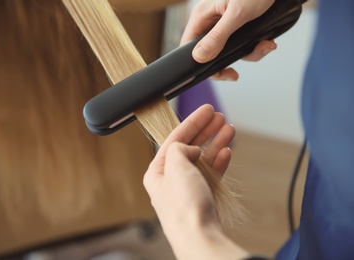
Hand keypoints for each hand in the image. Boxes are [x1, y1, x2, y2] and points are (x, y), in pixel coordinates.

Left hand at [143, 105, 246, 259]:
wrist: (199, 237)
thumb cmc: (183, 206)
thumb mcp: (175, 166)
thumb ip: (179, 148)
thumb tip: (189, 148)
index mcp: (158, 171)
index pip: (174, 138)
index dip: (192, 121)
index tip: (206, 109)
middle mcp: (170, 179)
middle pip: (189, 146)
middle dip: (205, 130)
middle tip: (219, 117)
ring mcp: (187, 189)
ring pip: (202, 159)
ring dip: (215, 142)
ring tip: (229, 129)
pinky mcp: (201, 197)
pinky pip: (210, 174)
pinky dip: (219, 161)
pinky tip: (227, 151)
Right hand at [181, 0, 275, 80]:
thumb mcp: (237, 14)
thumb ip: (218, 36)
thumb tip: (199, 56)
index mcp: (202, 16)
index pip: (189, 47)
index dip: (199, 63)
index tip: (215, 72)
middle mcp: (210, 21)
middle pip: (209, 53)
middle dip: (228, 62)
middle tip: (235, 73)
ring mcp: (223, 25)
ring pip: (228, 51)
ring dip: (248, 53)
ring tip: (264, 46)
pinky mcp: (237, 26)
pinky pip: (241, 44)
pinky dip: (255, 46)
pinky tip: (266, 41)